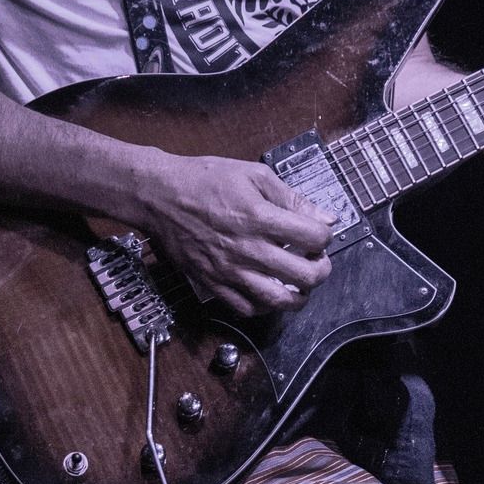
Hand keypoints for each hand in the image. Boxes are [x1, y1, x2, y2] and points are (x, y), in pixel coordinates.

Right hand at [139, 154, 333, 315]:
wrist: (159, 197)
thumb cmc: (203, 181)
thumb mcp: (253, 175)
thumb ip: (291, 198)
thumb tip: (323, 217)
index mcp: (259, 217)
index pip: (313, 238)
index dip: (325, 235)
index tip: (319, 232)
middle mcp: (247, 249)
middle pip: (304, 275)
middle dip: (321, 269)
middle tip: (318, 261)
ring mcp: (230, 270)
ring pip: (278, 300)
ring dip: (299, 296)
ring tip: (301, 285)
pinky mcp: (213, 283)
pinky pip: (247, 308)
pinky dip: (266, 306)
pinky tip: (270, 292)